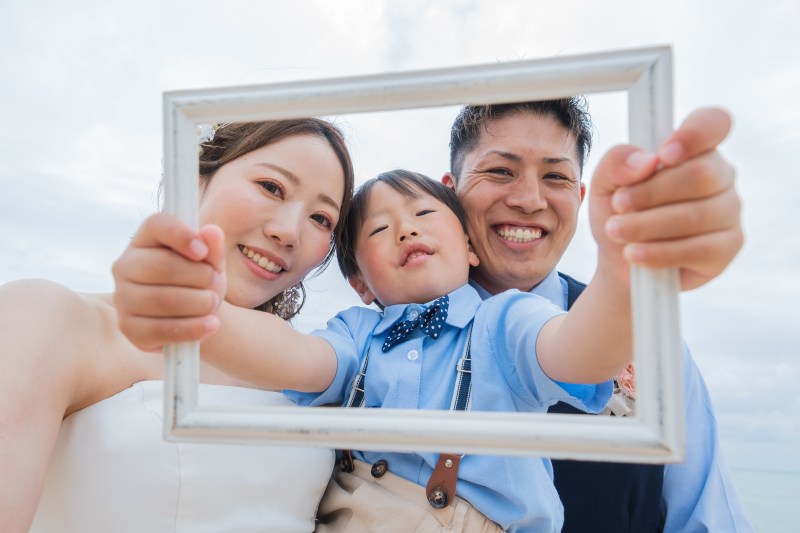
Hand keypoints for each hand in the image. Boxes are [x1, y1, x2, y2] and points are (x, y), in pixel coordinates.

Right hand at [112, 213, 226, 350]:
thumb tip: (212, 232)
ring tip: (212, 303)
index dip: (181, 235)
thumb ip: (213, 248)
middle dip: (199, 276)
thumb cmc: (199, 280)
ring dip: (199, 303)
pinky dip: (193, 328)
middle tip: (215, 283)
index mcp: (144, 240)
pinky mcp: (128, 328)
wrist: (195, 316)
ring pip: (164, 300)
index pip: (156, 224)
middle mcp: (125, 266)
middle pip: (162, 265)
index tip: (203, 251)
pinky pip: (161, 329)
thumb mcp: (211, 262)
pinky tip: (211, 324)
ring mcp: (122, 298)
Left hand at [589, 108, 743, 289]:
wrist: (620, 261)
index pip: (714, 123)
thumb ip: (617, 162)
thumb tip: (647, 160)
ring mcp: (729, 211)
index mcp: (693, 149)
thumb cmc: (619, 213)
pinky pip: (700, 250)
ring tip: (616, 230)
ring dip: (646, 225)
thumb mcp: (604, 183)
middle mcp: (720, 176)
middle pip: (700, 174)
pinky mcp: (728, 247)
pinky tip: (633, 253)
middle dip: (650, 192)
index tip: (663, 154)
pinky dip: (659, 252)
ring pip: (696, 215)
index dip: (694, 134)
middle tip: (618, 204)